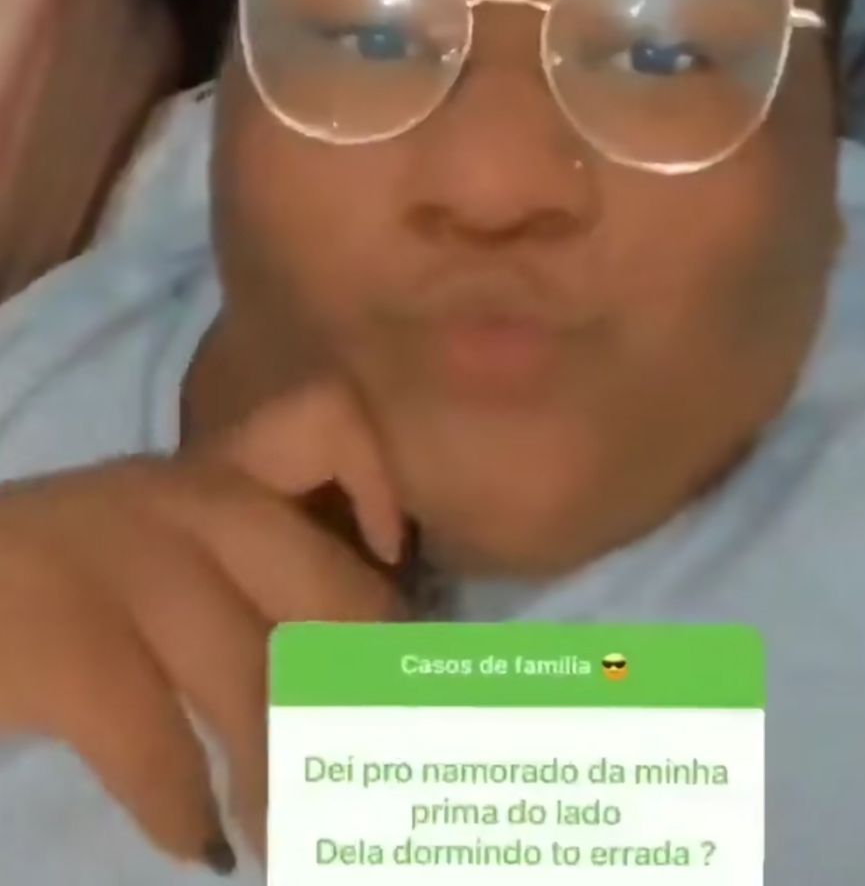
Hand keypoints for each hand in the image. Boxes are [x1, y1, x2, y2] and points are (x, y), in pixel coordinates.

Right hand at [0, 385, 403, 871]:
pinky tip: (200, 844)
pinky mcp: (64, 641)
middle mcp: (190, 502)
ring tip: (299, 837)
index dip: (378, 483)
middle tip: (388, 755)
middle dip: (371, 689)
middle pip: (328, 592)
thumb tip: (374, 651)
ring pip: (256, 685)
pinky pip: (158, 748)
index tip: (399, 560)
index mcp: (222, 474)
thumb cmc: (70, 574)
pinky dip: (186, 810)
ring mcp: (127, 563)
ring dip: (288, 782)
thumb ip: (259, 575)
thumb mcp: (174, 544)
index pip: (328, 422)